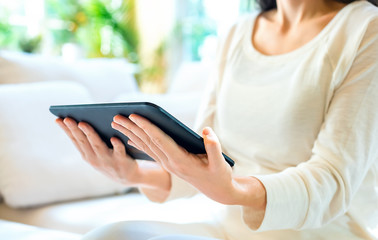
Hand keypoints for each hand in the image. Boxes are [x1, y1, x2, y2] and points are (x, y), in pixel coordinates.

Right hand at [55, 117, 142, 185]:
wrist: (128, 177)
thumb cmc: (111, 159)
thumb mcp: (97, 153)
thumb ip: (91, 140)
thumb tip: (83, 120)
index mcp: (87, 155)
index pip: (75, 140)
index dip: (66, 130)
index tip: (59, 119)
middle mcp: (95, 158)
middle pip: (83, 141)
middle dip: (74, 129)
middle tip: (67, 118)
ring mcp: (107, 160)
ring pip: (97, 145)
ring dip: (89, 134)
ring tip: (82, 124)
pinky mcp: (121, 161)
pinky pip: (119, 151)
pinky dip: (116, 145)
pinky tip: (114, 137)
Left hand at [112, 114, 264, 207]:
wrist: (217, 191)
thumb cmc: (219, 175)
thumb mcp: (220, 163)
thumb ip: (214, 147)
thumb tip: (206, 131)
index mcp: (181, 161)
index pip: (160, 141)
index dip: (148, 127)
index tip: (135, 116)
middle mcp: (170, 163)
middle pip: (148, 143)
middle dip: (132, 129)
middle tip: (116, 116)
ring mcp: (168, 165)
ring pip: (146, 147)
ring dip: (130, 134)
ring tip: (116, 123)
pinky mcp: (169, 164)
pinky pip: (150, 152)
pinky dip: (139, 143)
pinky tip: (129, 138)